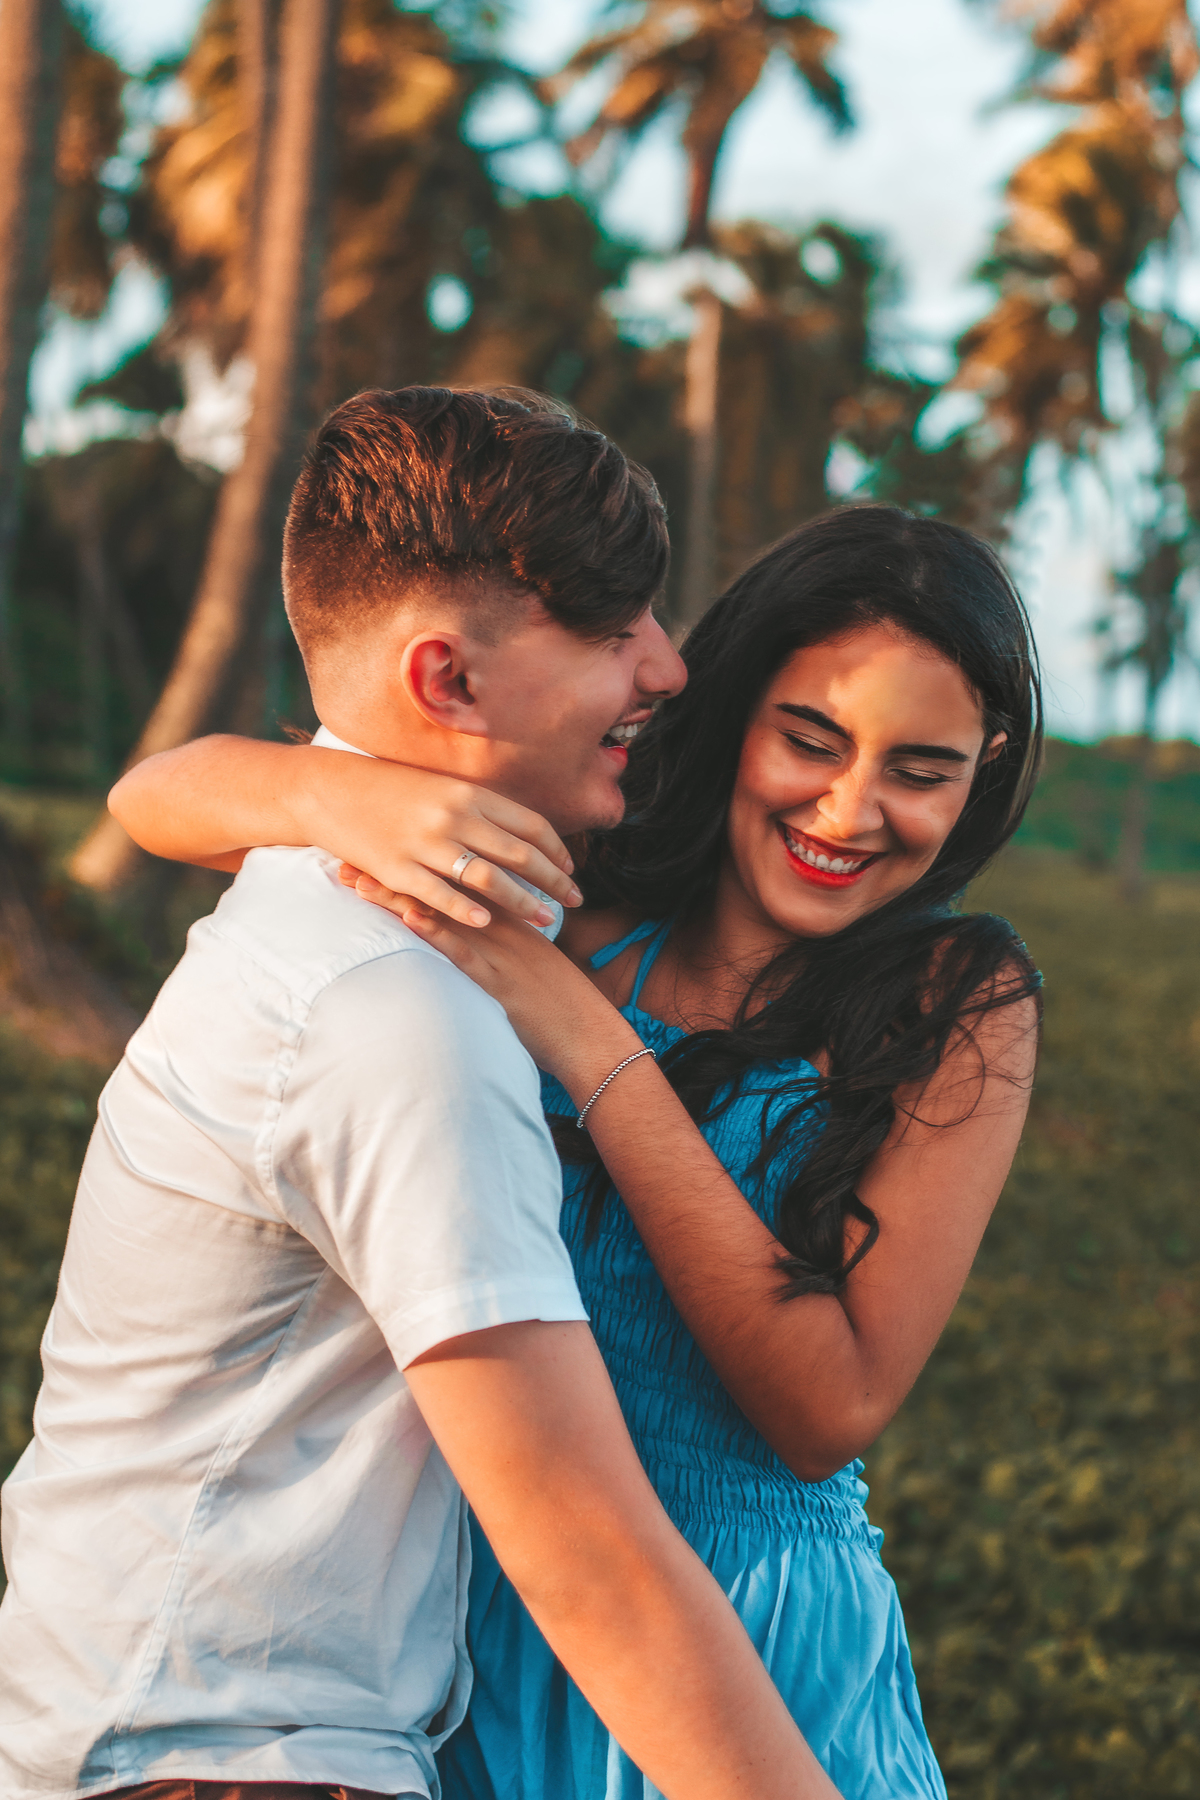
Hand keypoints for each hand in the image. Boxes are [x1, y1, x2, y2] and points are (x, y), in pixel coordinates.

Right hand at [296, 757, 581, 928]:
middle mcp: (453, 816)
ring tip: (546, 921)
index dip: (556, 850)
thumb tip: (518, 830)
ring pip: (488, 878)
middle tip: (575, 902)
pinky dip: (466, 910)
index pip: (530, 824)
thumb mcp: (440, 786)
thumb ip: (478, 807)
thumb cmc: (388, 788)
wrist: (329, 789)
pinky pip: (440, 894)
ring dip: (522, 902)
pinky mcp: (397, 868)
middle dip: (553, 881)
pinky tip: (488, 923)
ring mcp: (425, 843)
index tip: (571, 869)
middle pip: (519, 854)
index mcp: (468, 793)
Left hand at [352, 881, 640, 1088]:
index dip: (416, 862)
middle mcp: (499, 924)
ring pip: (443, 914)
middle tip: (350, 857)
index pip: (454, 877)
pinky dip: (437, 935)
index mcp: (507, 913)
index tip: (376, 849)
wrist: (586, 1032)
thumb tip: (471, 922)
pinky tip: (410, 919)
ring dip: (400, 898)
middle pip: (440, 887)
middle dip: (395, 873)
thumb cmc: (555, 999)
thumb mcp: (526, 955)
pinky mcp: (497, 982)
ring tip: (359, 883)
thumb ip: (500, 933)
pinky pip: (464, 953)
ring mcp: (498, 951)